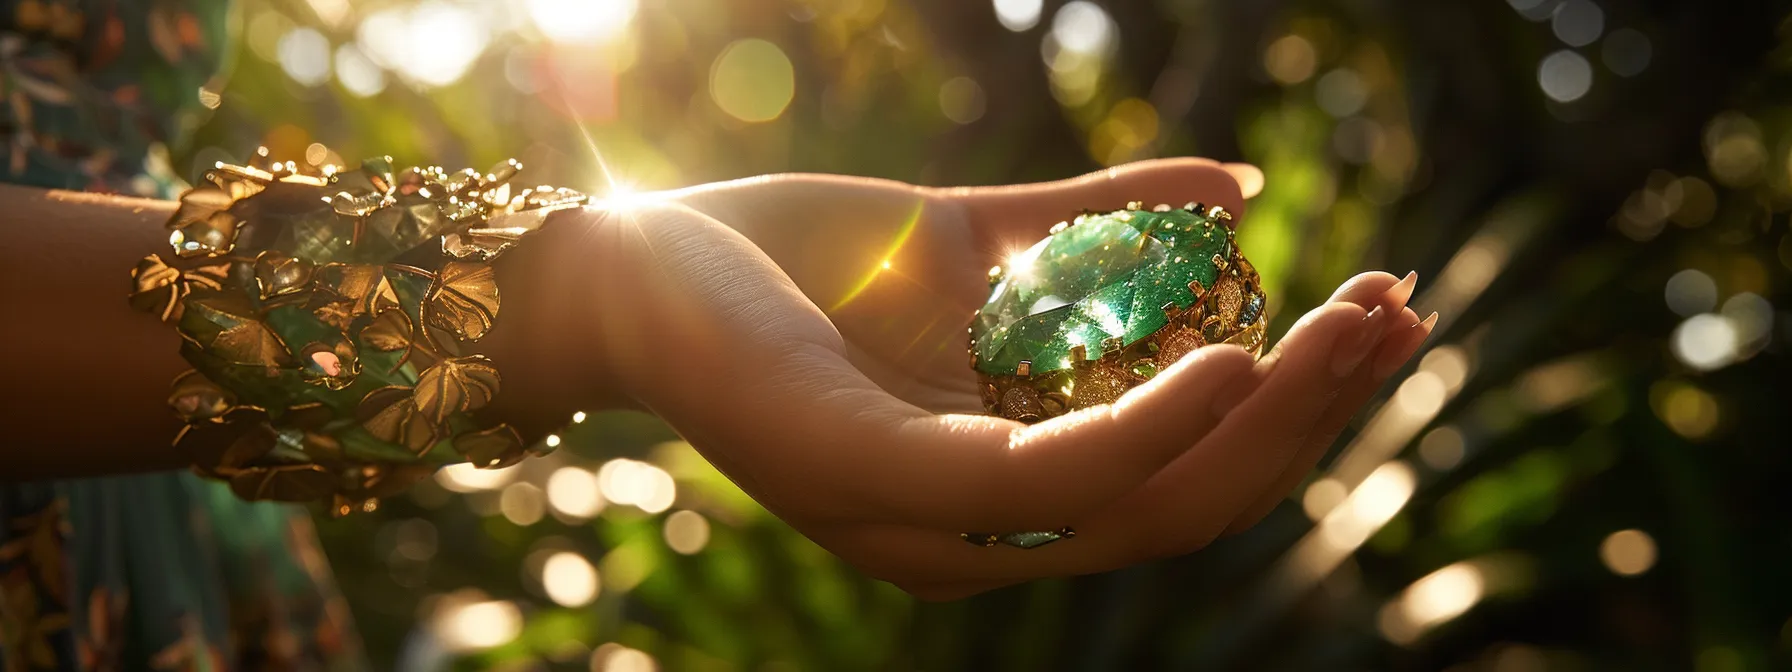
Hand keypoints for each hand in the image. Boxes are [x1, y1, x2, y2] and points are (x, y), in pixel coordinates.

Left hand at [495, 159, 1432, 599]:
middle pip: (1187, 503)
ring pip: (1139, 505)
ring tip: (1360, 327)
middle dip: (1312, 418)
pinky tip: (1234, 364)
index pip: (1179, 479)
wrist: (621, 257)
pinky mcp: (872, 479)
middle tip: (1402, 318)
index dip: (1294, 412)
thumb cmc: (787, 262)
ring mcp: (924, 522)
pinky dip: (1149, 431)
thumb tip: (1236, 194)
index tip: (1377, 320)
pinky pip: (1041, 479)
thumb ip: (1092, 227)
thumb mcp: (967, 242)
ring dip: (1266, 421)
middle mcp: (976, 534)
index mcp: (1001, 493)